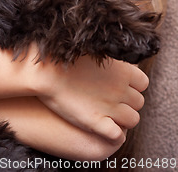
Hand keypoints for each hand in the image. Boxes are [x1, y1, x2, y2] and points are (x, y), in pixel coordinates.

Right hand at [26, 52, 147, 142]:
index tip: (120, 86)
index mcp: (122, 70)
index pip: (143, 83)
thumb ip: (108, 63)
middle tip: (111, 100)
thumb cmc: (63, 57)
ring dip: (123, 118)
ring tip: (107, 114)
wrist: (44, 70)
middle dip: (128, 103)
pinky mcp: (98, 122)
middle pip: (139, 102)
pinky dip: (114, 134)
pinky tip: (102, 127)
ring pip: (133, 119)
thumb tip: (113, 68)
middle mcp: (120, 88)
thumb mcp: (92, 52)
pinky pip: (118, 135)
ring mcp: (111, 106)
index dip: (132, 86)